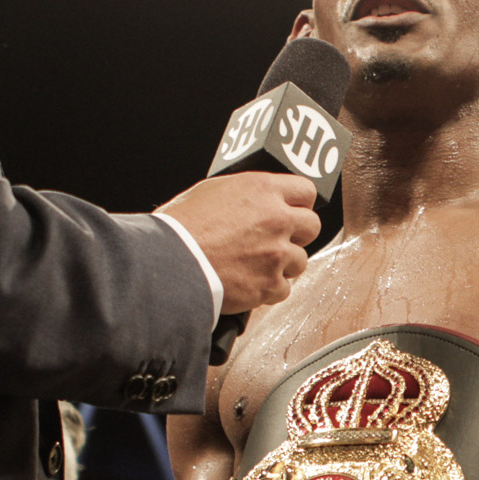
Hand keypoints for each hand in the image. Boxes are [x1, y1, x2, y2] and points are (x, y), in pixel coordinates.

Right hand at [162, 172, 320, 312]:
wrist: (167, 264)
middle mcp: (276, 219)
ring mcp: (277, 254)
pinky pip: (283, 289)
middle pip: (312, 226)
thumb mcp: (211, 192)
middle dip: (297, 234)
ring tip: (256, 264)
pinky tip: (248, 283)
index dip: (299, 204)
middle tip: (277, 240)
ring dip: (283, 264)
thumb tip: (257, 200)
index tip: (294, 211)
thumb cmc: (180, 227)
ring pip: (301, 261)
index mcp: (262, 190)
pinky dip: (268, 289)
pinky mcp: (270, 284)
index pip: (306, 191)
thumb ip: (245, 195)